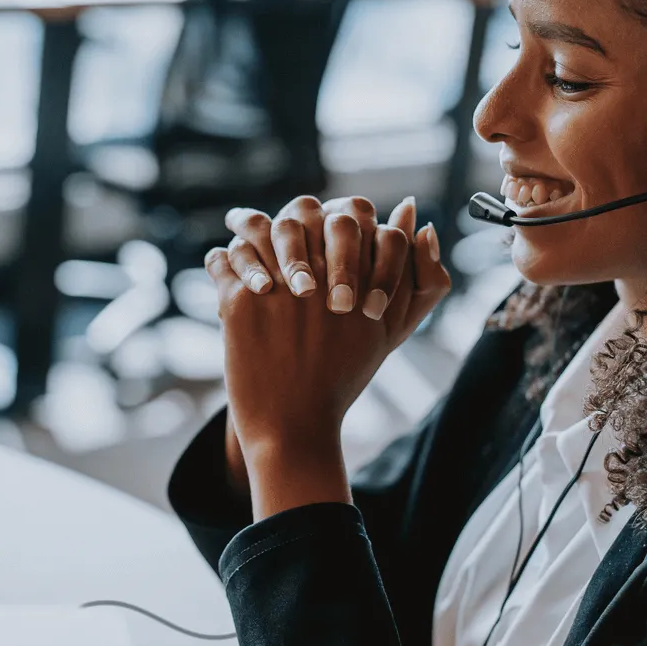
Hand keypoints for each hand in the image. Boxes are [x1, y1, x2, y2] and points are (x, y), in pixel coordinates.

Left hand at [205, 197, 449, 517]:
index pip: (348, 218)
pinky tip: (222, 266)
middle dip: (294, 217)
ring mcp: (279, 290)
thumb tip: (426, 225)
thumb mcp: (386, 333)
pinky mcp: (240, 304)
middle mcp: (323, 280)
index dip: (332, 218)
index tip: (321, 227)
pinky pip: (223, 261)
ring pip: (259, 229)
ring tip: (242, 231)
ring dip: (249, 227)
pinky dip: (221, 260)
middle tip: (284, 221)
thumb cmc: (340, 381)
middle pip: (303, 217)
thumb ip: (415, 281)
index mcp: (360, 282)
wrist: (294, 429)